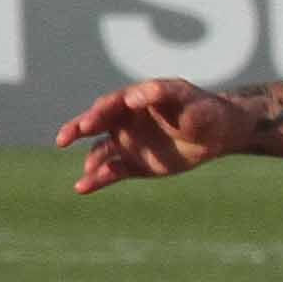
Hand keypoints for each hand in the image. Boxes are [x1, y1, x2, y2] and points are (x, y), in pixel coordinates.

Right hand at [57, 80, 248, 193]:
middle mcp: (125, 121)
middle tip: (64, 139)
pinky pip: (112, 172)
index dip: (98, 113)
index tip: (89, 123)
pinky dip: (97, 179)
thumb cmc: (203, 109)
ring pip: (100, 152)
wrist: (218, 134)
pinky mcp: (135, 165)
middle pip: (95, 124)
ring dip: (91, 161)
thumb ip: (161, 94)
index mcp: (134, 100)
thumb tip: (132, 96)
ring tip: (89, 169)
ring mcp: (128, 144)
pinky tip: (83, 187)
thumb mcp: (186, 98)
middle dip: (78, 130)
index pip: (110, 104)